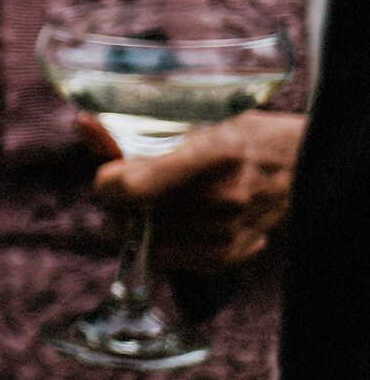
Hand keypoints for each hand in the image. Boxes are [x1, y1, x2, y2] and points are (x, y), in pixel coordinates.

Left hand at [90, 111, 303, 271]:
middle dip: (118, 205)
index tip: (110, 175)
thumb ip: (131, 129)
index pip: (132, 187)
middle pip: (128, 219)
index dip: (107, 183)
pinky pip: (166, 259)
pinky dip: (161, 243)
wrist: (300, 167)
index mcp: (212, 153)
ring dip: (138, 225)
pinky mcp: (227, 255)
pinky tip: (178, 221)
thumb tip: (80, 123)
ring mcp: (226, 231)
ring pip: (142, 242)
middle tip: (131, 190)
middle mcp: (221, 196)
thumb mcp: (194, 119)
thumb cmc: (238, 136)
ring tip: (159, 203)